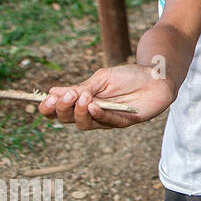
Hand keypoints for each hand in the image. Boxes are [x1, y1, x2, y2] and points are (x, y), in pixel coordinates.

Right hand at [38, 64, 173, 130]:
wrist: (155, 76)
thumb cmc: (128, 76)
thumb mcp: (101, 79)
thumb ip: (81, 88)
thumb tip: (52, 92)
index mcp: (83, 102)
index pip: (60, 111)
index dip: (50, 109)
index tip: (45, 100)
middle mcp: (92, 114)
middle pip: (68, 120)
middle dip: (63, 109)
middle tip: (66, 96)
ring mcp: (107, 119)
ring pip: (85, 124)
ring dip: (80, 112)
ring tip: (82, 98)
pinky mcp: (123, 122)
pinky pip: (107, 122)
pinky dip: (98, 114)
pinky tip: (93, 106)